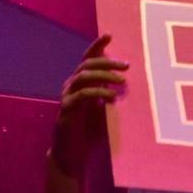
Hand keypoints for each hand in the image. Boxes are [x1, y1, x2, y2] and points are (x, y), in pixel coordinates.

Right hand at [54, 34, 125, 175]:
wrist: (70, 157)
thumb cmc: (87, 135)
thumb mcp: (101, 110)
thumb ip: (106, 94)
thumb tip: (122, 80)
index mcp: (79, 86)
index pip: (87, 60)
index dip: (96, 46)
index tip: (110, 35)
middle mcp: (71, 88)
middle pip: (86, 65)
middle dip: (107, 61)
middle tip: (126, 66)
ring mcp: (67, 99)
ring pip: (83, 77)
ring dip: (104, 75)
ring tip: (121, 81)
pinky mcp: (66, 112)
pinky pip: (81, 95)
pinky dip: (98, 93)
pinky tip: (112, 97)